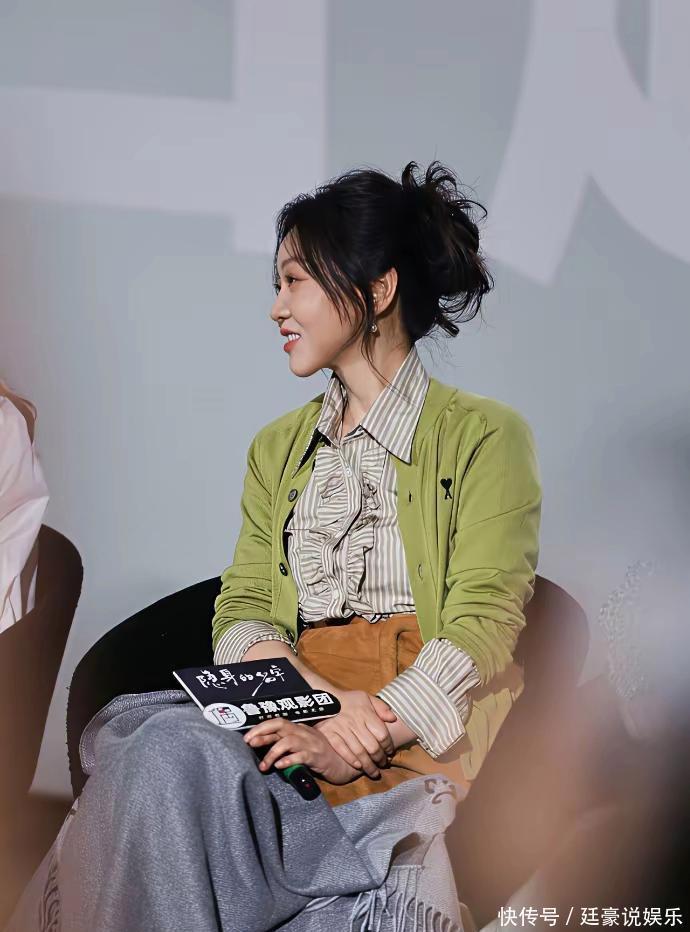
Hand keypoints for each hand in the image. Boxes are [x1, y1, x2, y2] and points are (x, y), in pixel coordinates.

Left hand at [244, 718, 362, 784]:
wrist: (346, 765)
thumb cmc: (321, 757)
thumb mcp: (303, 748)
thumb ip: (287, 746)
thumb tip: (264, 749)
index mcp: (299, 729)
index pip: (277, 722)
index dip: (261, 727)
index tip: (247, 737)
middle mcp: (304, 733)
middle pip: (280, 726)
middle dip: (262, 734)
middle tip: (248, 744)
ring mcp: (311, 744)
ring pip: (288, 742)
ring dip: (272, 752)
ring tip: (263, 766)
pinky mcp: (318, 757)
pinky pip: (301, 756)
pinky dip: (289, 760)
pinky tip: (280, 766)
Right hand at [313, 691, 397, 777]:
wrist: (323, 698)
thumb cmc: (348, 699)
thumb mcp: (366, 697)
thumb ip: (381, 707)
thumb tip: (394, 718)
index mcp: (365, 713)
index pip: (382, 734)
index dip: (388, 746)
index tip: (390, 752)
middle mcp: (355, 722)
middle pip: (372, 747)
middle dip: (380, 759)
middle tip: (383, 764)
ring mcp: (342, 729)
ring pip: (359, 752)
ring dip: (368, 765)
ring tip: (374, 772)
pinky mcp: (330, 735)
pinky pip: (342, 750)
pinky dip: (351, 760)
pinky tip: (358, 766)